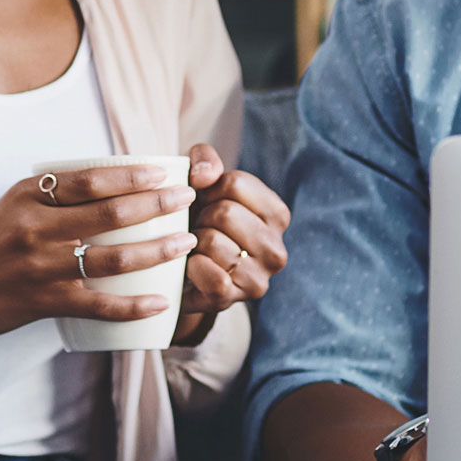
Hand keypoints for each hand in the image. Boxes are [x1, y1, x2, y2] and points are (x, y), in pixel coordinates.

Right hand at [0, 161, 196, 363]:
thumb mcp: (12, 208)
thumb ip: (53, 197)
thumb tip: (110, 187)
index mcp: (30, 196)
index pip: (91, 178)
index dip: (134, 174)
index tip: (167, 172)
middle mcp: (36, 226)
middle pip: (110, 211)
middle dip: (157, 204)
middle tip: (188, 201)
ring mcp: (40, 265)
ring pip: (111, 256)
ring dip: (156, 250)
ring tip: (186, 243)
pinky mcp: (40, 301)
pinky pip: (97, 303)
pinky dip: (131, 305)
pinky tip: (158, 304)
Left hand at [170, 143, 291, 342]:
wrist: (183, 272)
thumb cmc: (198, 219)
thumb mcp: (203, 182)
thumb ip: (204, 160)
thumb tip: (201, 175)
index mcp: (276, 214)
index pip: (235, 183)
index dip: (207, 190)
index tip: (204, 203)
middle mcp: (277, 249)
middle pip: (224, 212)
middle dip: (199, 217)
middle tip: (197, 230)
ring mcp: (258, 279)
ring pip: (212, 242)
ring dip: (190, 242)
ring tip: (194, 248)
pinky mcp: (234, 301)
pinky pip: (210, 276)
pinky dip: (191, 267)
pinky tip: (191, 266)